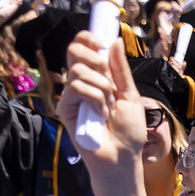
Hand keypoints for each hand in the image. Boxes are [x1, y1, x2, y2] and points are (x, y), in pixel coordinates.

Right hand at [56, 30, 146, 178]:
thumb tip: (113, 41)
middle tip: (108, 80)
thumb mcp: (130, 95)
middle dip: (94, 59)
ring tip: (108, 107)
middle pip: (73, 51)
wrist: (123, 157)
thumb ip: (120, 70)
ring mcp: (71, 96)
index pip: (82, 47)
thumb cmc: (128, 131)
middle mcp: (81, 83)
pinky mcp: (64, 108)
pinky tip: (101, 115)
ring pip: (78, 70)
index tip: (100, 41)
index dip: (87, 38)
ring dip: (101, 88)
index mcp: (97, 77)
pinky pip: (76, 87)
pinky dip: (94, 98)